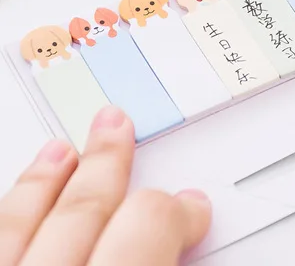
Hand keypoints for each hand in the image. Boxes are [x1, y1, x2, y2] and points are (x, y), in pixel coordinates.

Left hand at [0, 107, 210, 265]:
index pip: (148, 224)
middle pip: (83, 211)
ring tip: (59, 151)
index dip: (177, 210)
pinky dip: (4, 217)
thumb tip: (184, 250)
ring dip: (42, 184)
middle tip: (117, 129)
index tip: (190, 209)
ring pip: (16, 225)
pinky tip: (13, 201)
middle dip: (106, 165)